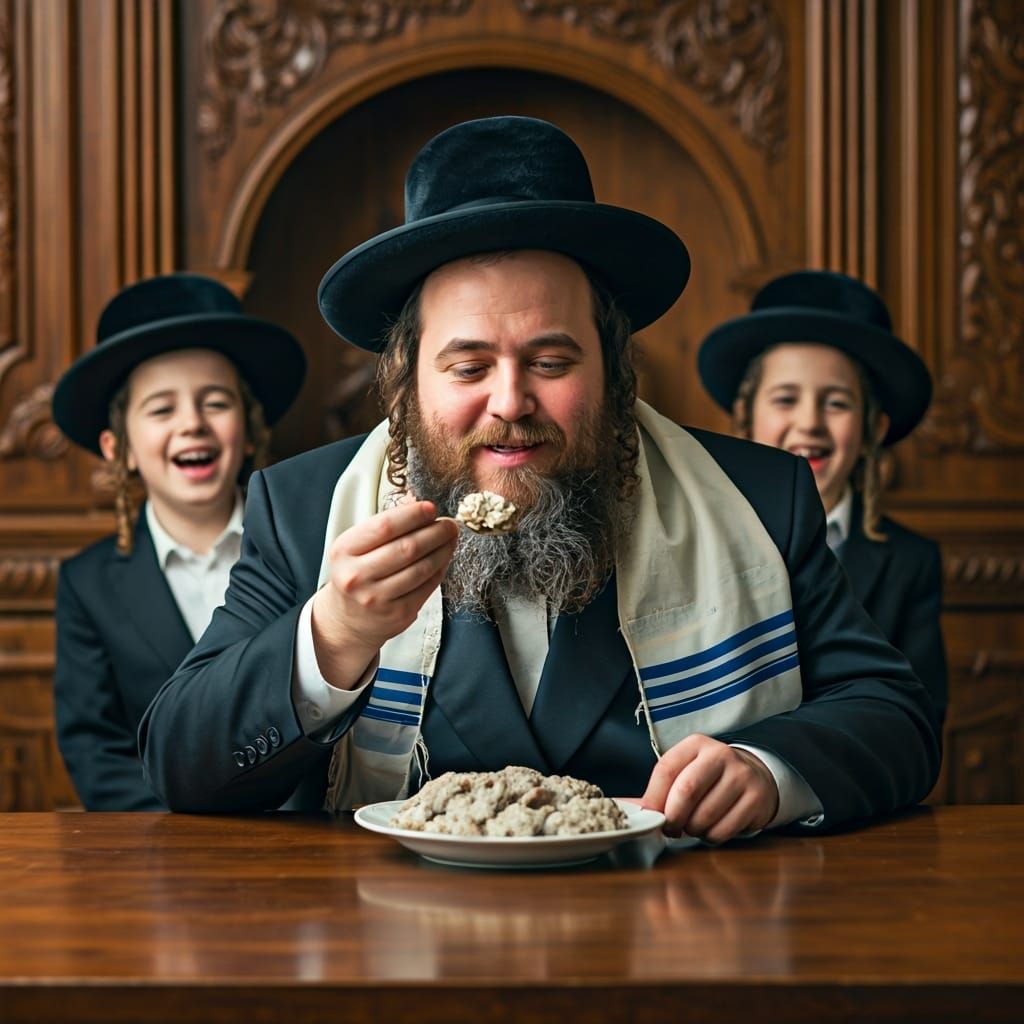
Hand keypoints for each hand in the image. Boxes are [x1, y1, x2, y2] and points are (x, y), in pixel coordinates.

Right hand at [311, 501, 458, 687]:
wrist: (347, 619)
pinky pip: (427, 587)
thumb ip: (386, 525)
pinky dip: (440, 569)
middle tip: (449, 524)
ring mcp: (377, 599)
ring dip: (443, 550)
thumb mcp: (357, 546)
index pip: (384, 527)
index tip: (431, 507)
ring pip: (421, 568)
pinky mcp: (397, 614)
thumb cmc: (357, 572)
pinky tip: (444, 558)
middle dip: (435, 532)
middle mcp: (357, 576)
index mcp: (344, 551)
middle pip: (407, 548)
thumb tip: (420, 504)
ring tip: (450, 538)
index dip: (412, 515)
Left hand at [641, 734, 779, 843]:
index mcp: (696, 744)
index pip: (666, 769)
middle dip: (673, 817)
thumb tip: (624, 806)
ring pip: (704, 815)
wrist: (756, 778)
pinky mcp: (755, 798)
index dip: (653, 798)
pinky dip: (711, 837)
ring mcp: (741, 775)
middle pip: (686, 791)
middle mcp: (720, 754)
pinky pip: (723, 829)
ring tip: (693, 826)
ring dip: (692, 830)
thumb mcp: (686, 772)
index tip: (650, 815)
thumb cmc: (710, 779)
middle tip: (670, 829)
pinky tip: (712, 828)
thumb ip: (658, 789)